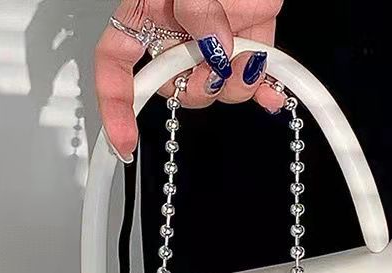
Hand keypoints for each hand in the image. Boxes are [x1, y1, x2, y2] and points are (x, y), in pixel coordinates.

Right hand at [96, 0, 284, 161]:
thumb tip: (214, 49)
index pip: (116, 67)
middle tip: (216, 66)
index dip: (116, 107)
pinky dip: (267, 88)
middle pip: (174, 88)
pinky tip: (274, 92)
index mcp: (146, 12)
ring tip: (249, 55)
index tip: (124, 141)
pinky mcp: (249, 39)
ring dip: (235, 85)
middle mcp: (176, 32)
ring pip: (216, 89)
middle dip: (197, 88)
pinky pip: (254, 77)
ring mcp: (214, 39)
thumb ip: (198, 9)